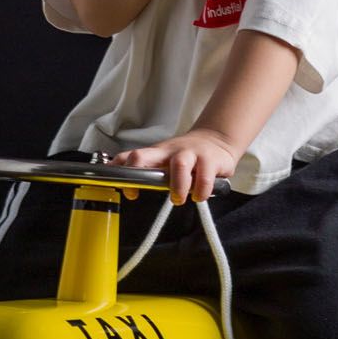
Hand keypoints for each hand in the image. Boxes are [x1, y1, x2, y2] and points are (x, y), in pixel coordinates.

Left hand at [113, 127, 239, 205]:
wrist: (216, 140)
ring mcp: (190, 153)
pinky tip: (199, 196)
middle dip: (136, 173)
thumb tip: (120, 182)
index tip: (126, 192)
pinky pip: (203, 178)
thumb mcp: (164, 160)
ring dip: (177, 187)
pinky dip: (200, 192)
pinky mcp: (210, 160)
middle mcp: (170, 151)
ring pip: (179, 166)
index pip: (130, 157)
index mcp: (156, 153)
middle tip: (140, 192)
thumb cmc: (186, 155)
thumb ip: (147, 170)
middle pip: (144, 156)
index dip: (120, 173)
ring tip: (178, 199)